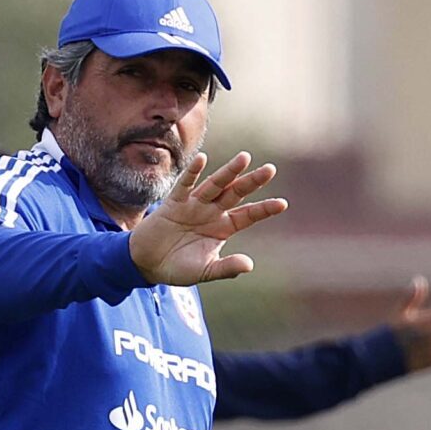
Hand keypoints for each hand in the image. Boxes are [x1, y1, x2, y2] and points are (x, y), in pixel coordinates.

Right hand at [128, 151, 287, 286]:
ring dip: (229, 172)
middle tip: (270, 169)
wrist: (147, 264)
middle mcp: (211, 212)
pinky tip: (203, 160)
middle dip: (252, 181)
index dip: (264, 209)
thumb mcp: (205, 271)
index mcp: (222, 228)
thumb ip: (226, 268)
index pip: (248, 215)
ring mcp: (193, 205)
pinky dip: (192, 173)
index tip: (283, 204)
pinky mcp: (174, 203)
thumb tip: (249, 265)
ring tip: (245, 158)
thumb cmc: (178, 267)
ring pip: (215, 185)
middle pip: (235, 193)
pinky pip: (185, 185)